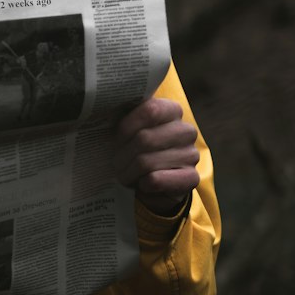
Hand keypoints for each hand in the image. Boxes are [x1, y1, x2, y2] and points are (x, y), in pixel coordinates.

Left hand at [113, 97, 199, 215]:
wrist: (155, 183)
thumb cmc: (138, 151)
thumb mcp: (131, 130)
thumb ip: (124, 117)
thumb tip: (102, 110)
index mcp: (172, 111)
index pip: (150, 110)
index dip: (126, 127)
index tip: (115, 139)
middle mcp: (186, 131)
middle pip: (144, 138)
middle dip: (122, 154)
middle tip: (115, 163)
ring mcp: (191, 154)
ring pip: (146, 162)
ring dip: (128, 172)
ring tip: (123, 175)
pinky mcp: (191, 178)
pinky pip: (156, 180)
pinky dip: (141, 184)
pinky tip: (140, 184)